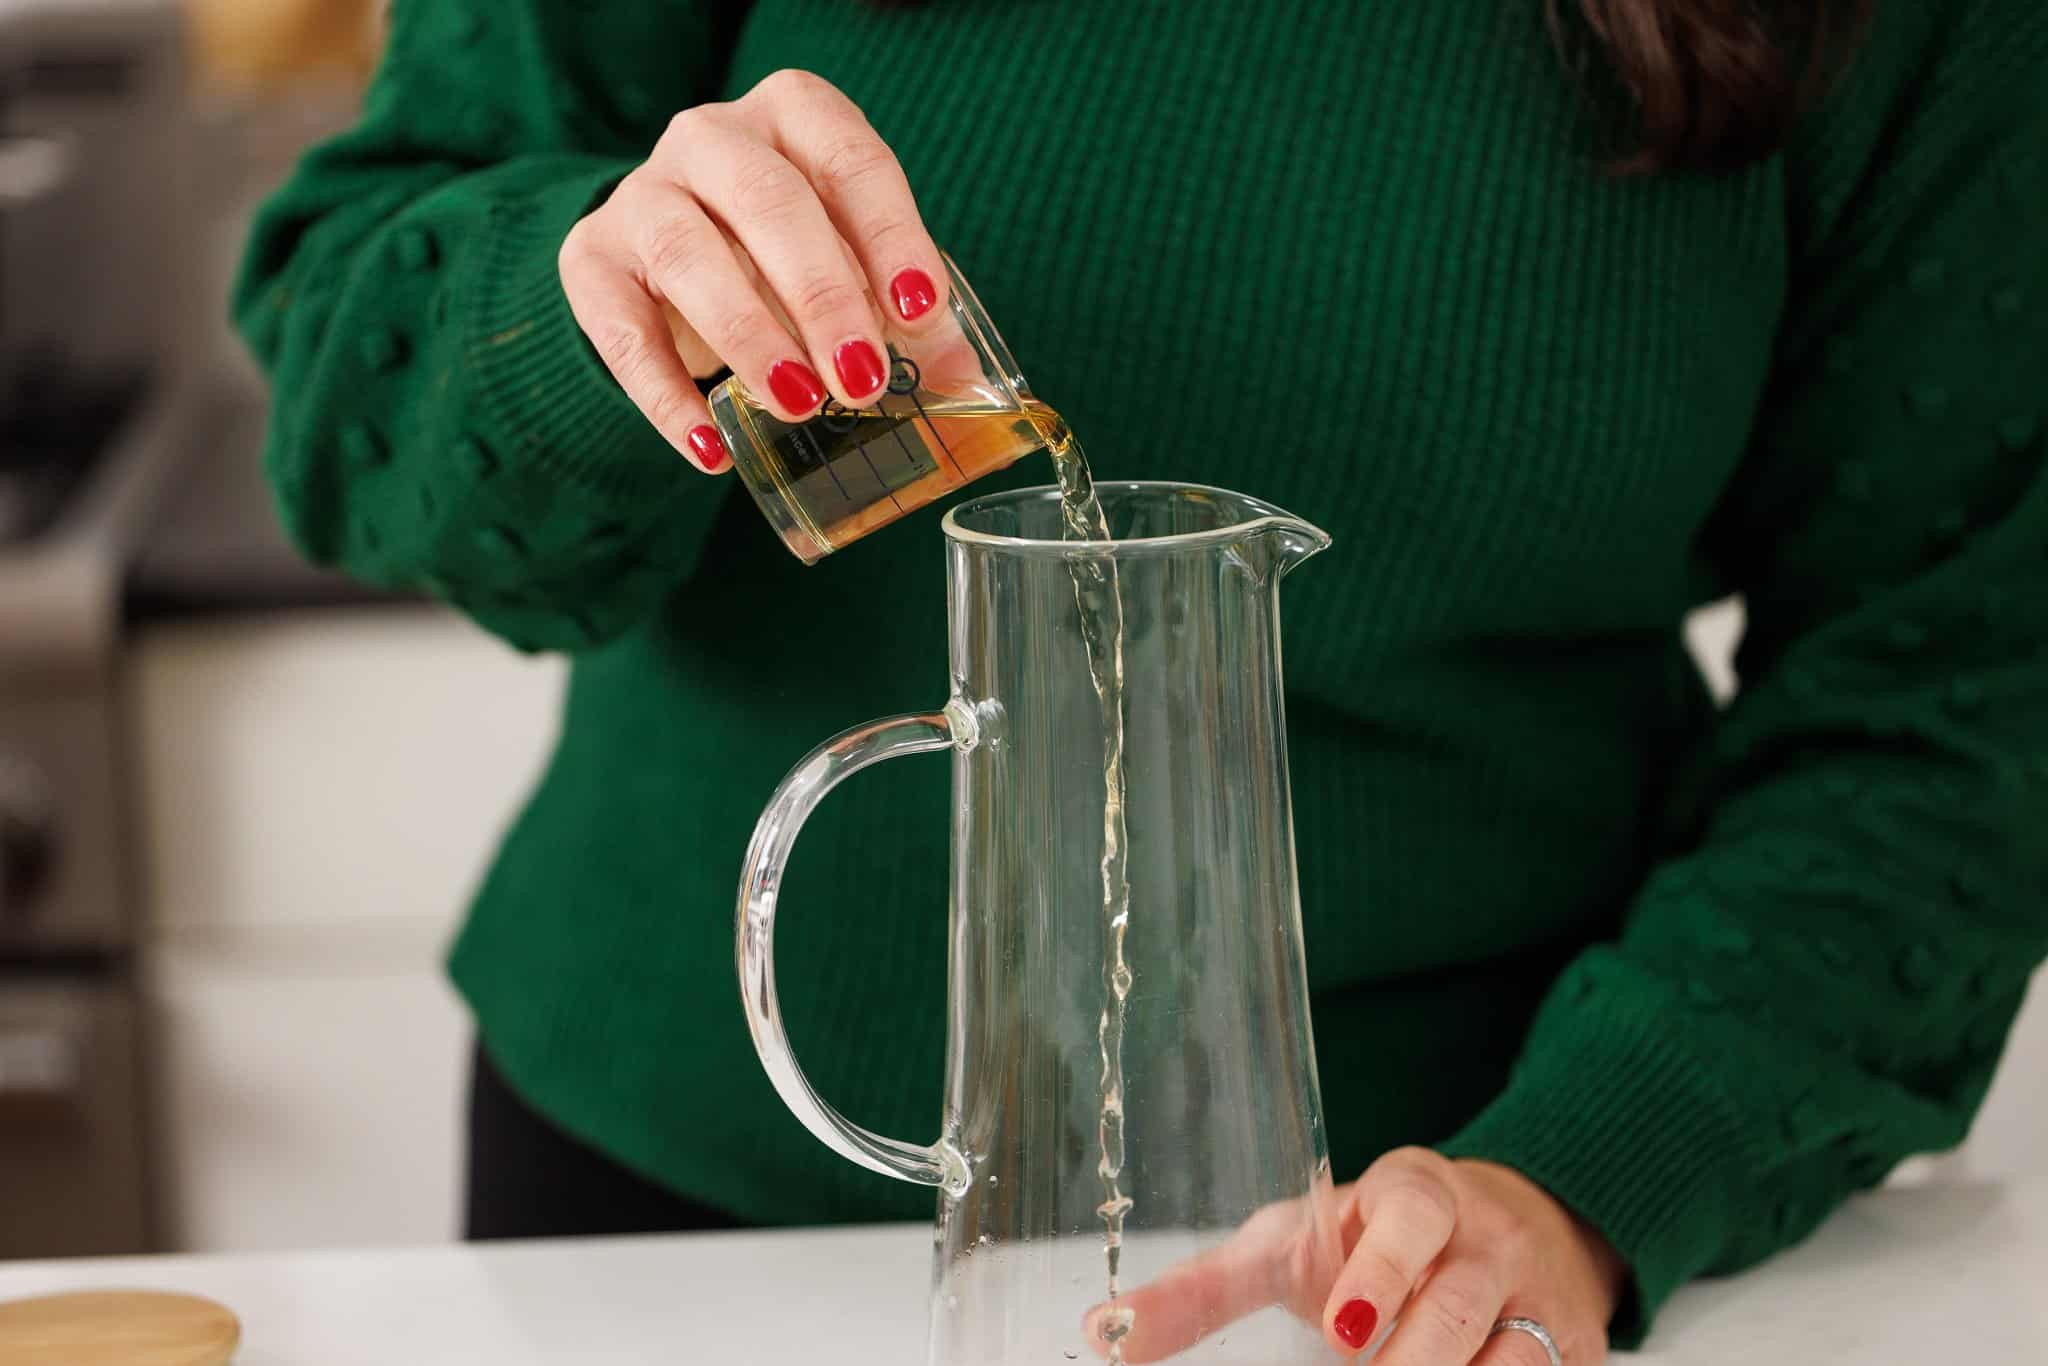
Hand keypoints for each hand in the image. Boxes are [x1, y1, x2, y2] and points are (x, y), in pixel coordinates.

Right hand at [558, 68, 948, 472]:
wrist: (664, 259)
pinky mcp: (590, 259)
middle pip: (768, 201)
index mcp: (793, 117)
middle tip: (862, 379)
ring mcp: (642, 194)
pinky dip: (665, 396)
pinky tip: (710, 447)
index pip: (849, 160)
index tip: (920, 310)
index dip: (890, 234)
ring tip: (799, 403)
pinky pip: (622, 329)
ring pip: (687, 253)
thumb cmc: (781, 256)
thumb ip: (908, 316)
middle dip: (823, 296)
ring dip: (749, 336)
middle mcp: (711, 138)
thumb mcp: (851, 266)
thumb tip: (966, 385)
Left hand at [1093, 1148, 1624, 1363]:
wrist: (1518, 1223)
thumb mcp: (1290, 1246)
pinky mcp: (1577, 1353)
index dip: (1378, 1272)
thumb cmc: (1373, 1240)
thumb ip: (1201, 1291)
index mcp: (1417, 1193)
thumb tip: (1101, 1334)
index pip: (1409, 1219)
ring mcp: (1541, 1301)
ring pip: (1510, 1363)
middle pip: (1452, 1312)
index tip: (1341, 1326)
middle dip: (1406, 1362)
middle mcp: (1488, 1241)